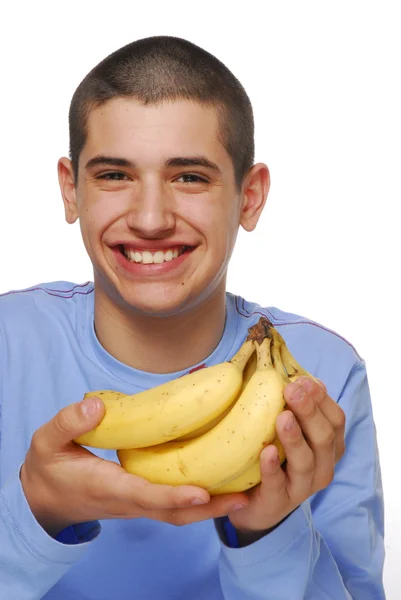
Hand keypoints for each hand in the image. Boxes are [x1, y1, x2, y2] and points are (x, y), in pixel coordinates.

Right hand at [20, 397, 248, 536]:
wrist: (45, 499)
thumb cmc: (49, 467)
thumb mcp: (47, 441)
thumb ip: (69, 422)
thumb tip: (96, 406)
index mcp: (107, 487)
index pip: (145, 496)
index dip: (174, 496)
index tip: (203, 492)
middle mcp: (128, 501)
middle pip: (174, 513)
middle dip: (210, 509)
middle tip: (245, 497)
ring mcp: (137, 503)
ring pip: (178, 513)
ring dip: (212, 508)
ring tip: (246, 493)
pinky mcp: (142, 498)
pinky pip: (174, 505)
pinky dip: (200, 500)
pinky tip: (221, 484)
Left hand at [227, 376, 344, 537]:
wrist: (253, 505)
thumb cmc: (275, 458)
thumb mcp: (288, 430)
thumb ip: (295, 407)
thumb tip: (298, 376)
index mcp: (328, 447)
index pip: (335, 420)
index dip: (321, 399)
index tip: (304, 380)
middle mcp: (322, 467)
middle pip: (324, 437)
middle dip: (309, 411)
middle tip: (290, 389)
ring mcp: (301, 487)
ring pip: (306, 461)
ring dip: (295, 437)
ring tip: (282, 417)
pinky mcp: (277, 502)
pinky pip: (277, 484)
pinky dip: (272, 468)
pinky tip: (265, 451)